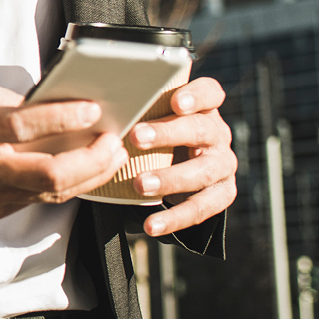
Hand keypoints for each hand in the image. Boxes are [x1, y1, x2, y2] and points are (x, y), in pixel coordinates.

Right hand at [0, 75, 128, 221]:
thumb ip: (4, 100)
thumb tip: (48, 105)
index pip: (24, 125)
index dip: (63, 118)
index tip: (92, 110)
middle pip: (50, 174)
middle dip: (93, 160)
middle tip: (114, 142)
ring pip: (50, 194)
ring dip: (88, 176)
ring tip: (109, 158)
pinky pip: (33, 201)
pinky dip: (61, 187)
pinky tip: (78, 172)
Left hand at [128, 77, 236, 236]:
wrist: (185, 169)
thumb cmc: (161, 135)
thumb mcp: (155, 119)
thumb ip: (139, 110)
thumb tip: (95, 106)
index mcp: (204, 109)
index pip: (210, 93)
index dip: (196, 96)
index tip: (176, 102)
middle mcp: (218, 135)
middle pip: (200, 130)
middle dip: (168, 134)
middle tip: (136, 138)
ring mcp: (223, 165)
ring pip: (203, 171)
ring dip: (170, 178)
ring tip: (139, 184)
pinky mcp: (222, 194)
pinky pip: (201, 208)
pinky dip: (175, 218)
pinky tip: (151, 225)